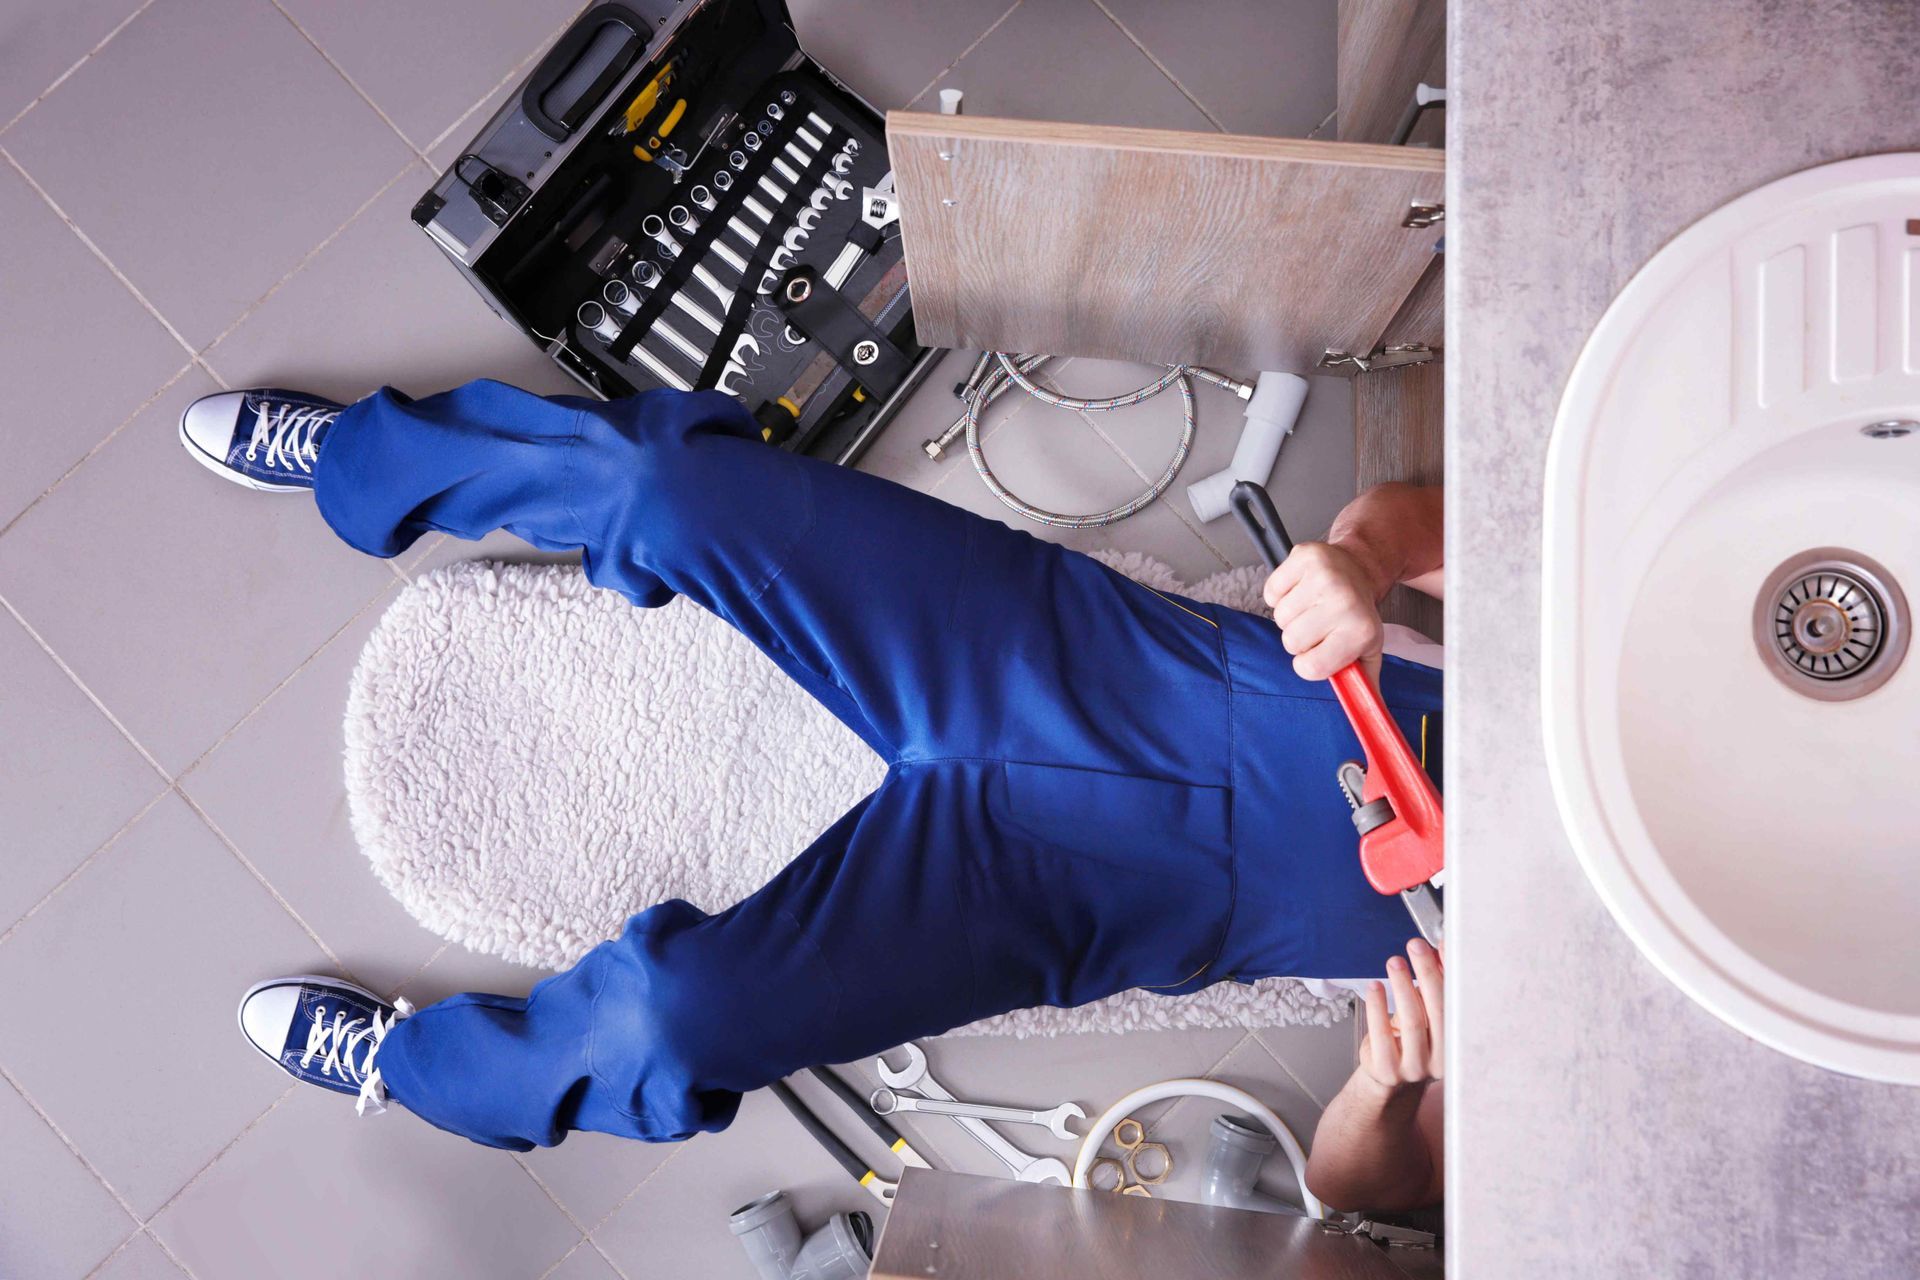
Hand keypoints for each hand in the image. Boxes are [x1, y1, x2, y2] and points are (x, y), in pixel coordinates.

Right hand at [1261, 541, 1385, 682]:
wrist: (1360, 567)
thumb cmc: (1357, 614)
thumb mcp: (1368, 651)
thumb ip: (1363, 684)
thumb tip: (1363, 715)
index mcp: (1360, 630)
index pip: (1310, 667)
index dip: (1311, 662)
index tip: (1323, 648)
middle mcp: (1343, 601)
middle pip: (1291, 642)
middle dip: (1301, 637)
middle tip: (1320, 624)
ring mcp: (1323, 576)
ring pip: (1279, 617)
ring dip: (1291, 614)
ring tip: (1312, 605)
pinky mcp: (1303, 556)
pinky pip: (1271, 590)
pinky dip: (1281, 592)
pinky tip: (1301, 589)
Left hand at [1357, 939, 1444, 1094]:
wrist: (1389, 1073)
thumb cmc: (1411, 1037)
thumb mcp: (1427, 1011)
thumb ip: (1435, 984)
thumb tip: (1440, 949)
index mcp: (1458, 1041)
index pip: (1459, 1003)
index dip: (1452, 973)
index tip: (1443, 945)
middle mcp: (1442, 1058)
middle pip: (1439, 1011)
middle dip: (1428, 974)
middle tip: (1416, 947)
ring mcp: (1416, 1067)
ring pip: (1413, 1022)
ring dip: (1403, 986)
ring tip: (1395, 962)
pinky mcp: (1389, 1070)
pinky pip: (1383, 1035)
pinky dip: (1378, 1007)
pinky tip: (1375, 987)